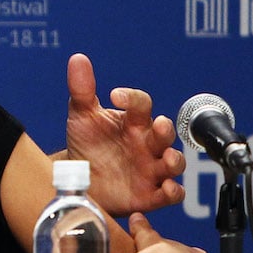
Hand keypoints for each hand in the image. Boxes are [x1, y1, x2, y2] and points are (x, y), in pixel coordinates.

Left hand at [65, 53, 184, 215]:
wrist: (78, 181)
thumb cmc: (87, 145)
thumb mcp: (81, 116)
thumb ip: (82, 89)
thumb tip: (77, 58)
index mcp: (132, 122)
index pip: (141, 104)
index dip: (132, 98)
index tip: (114, 95)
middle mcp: (147, 143)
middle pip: (165, 133)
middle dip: (164, 129)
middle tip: (158, 125)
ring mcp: (151, 168)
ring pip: (174, 162)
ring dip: (175, 160)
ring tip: (167, 158)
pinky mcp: (151, 193)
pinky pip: (172, 193)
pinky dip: (173, 191)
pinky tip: (167, 188)